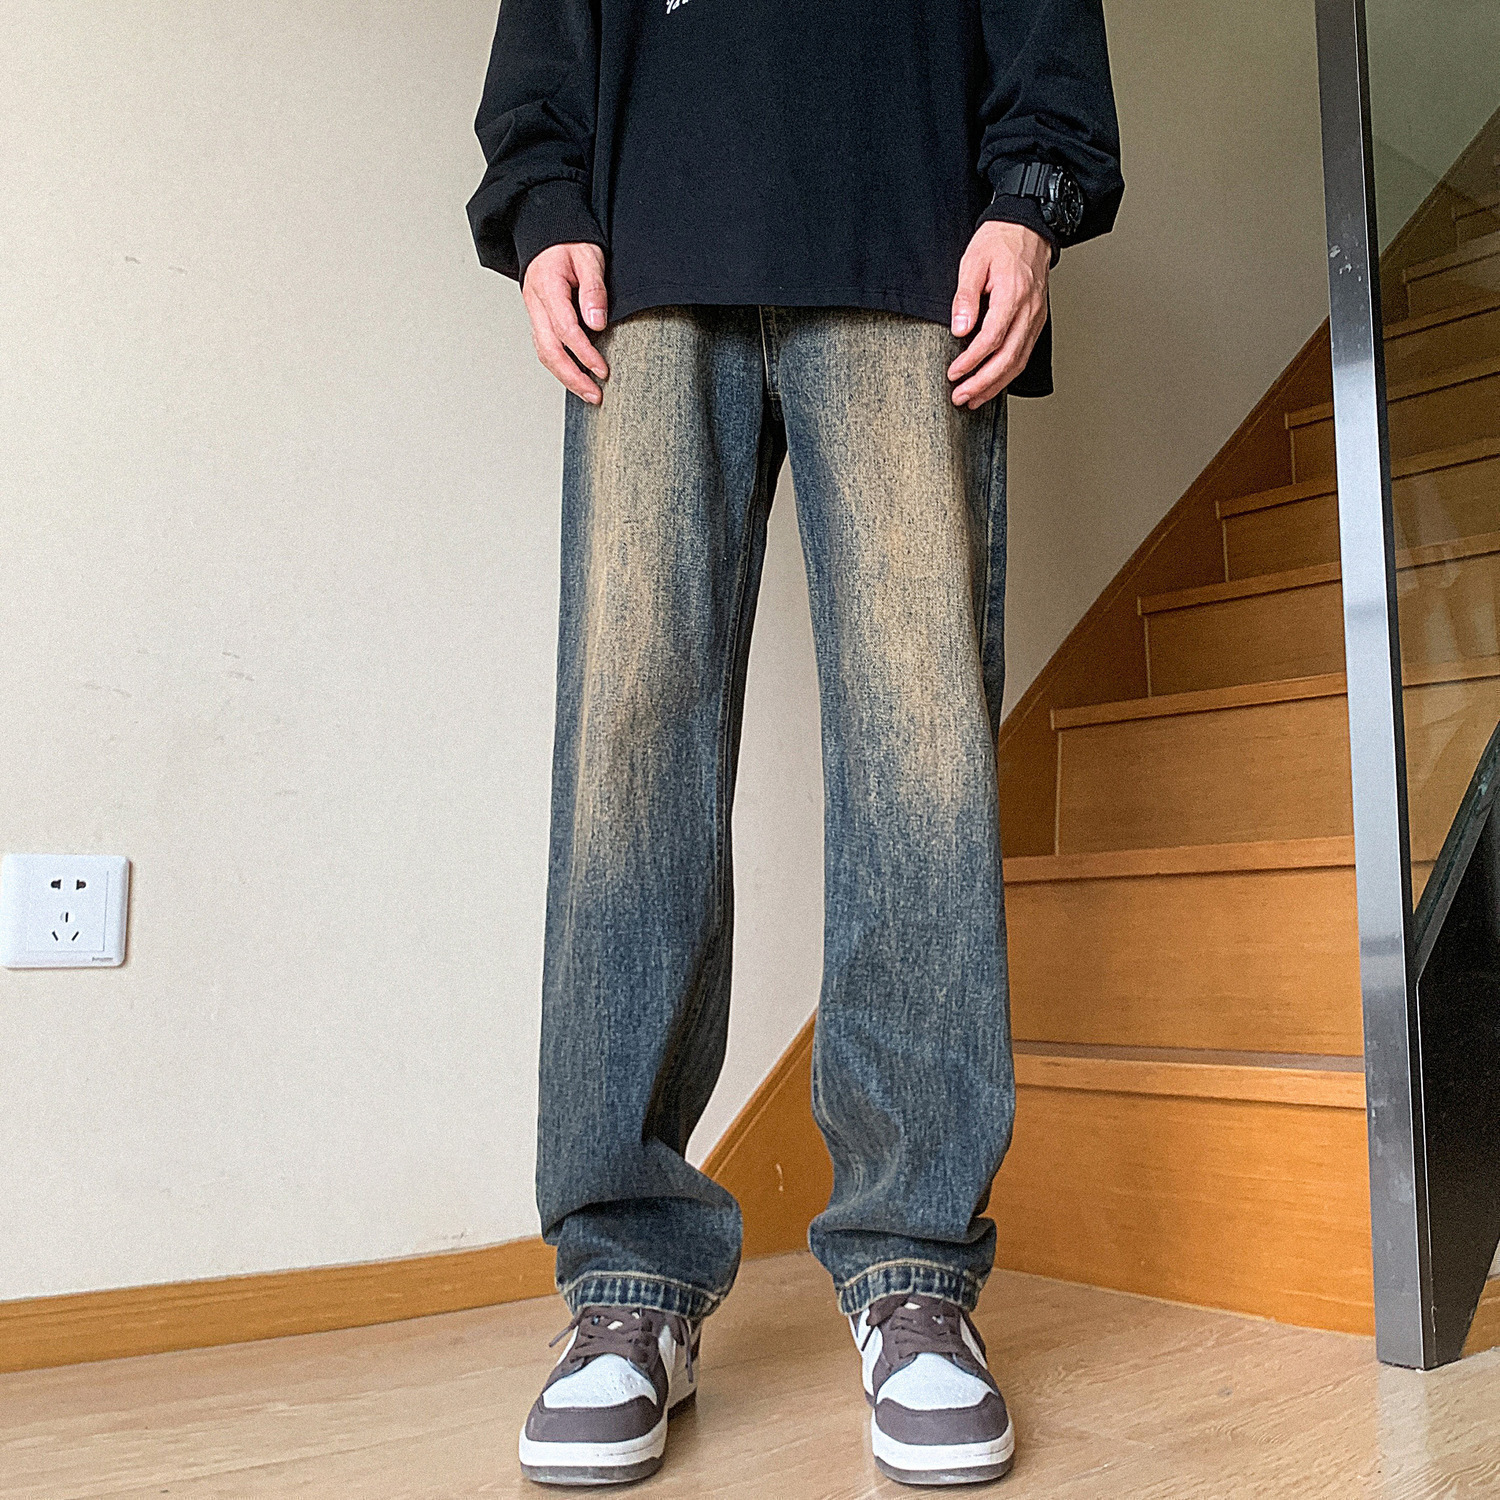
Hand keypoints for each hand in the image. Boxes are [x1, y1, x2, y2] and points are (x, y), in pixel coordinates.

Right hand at [521, 242, 609, 403]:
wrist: (549, 233)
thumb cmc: (570, 243)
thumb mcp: (589, 257)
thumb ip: (594, 289)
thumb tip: (597, 323)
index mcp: (547, 286)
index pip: (565, 329)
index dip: (584, 354)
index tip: (602, 370)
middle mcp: (535, 303)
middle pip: (548, 350)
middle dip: (572, 377)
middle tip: (595, 395)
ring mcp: (534, 312)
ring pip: (544, 353)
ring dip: (565, 377)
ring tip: (589, 393)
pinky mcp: (539, 318)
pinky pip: (545, 347)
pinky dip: (560, 366)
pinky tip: (576, 377)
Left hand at [947, 222, 1050, 408]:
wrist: (1028, 227)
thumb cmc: (999, 241)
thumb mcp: (973, 261)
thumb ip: (965, 297)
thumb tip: (959, 329)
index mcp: (1013, 295)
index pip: (992, 339)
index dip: (972, 361)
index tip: (954, 373)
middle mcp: (1029, 310)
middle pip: (1008, 358)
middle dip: (982, 383)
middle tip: (960, 397)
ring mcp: (1036, 317)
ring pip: (1018, 361)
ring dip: (995, 385)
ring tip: (973, 399)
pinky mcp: (1036, 321)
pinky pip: (1023, 353)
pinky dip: (1007, 373)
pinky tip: (992, 384)